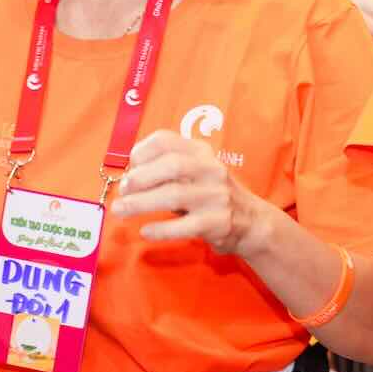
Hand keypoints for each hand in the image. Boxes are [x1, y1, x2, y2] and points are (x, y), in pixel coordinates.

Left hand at [112, 129, 261, 256]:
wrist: (251, 221)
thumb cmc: (211, 196)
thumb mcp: (196, 173)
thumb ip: (168, 170)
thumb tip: (128, 179)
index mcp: (201, 152)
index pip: (167, 140)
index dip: (142, 151)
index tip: (129, 167)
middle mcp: (211, 169)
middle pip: (172, 165)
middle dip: (140, 178)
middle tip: (123, 192)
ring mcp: (216, 196)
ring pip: (174, 195)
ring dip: (141, 203)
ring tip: (120, 210)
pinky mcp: (218, 222)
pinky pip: (184, 226)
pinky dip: (161, 229)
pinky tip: (145, 231)